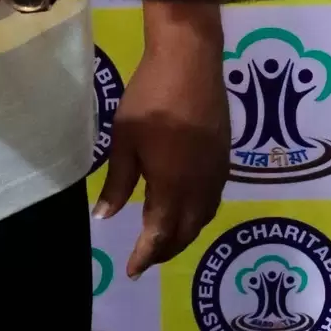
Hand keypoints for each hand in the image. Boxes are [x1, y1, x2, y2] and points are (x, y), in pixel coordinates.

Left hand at [96, 14, 229, 274]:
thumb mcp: (124, 140)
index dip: (146, 255)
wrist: (189, 60)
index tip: (131, 270)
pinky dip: (200, 212)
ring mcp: (217, 171)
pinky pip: (214, 197)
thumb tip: (106, 217)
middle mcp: (199, 186)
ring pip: (204, 216)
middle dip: (166, 249)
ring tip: (166, 237)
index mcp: (172, 187)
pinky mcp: (225, 154)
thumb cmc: (150, 98)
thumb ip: (118, 182)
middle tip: (147, 257)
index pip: (160, 235)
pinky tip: (188, 205)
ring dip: (185, 232)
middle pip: (186, 231)